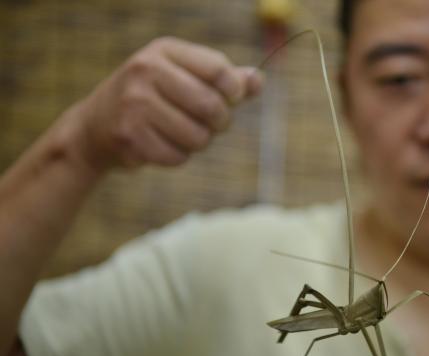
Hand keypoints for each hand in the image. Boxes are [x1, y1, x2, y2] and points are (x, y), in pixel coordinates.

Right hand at [71, 37, 262, 169]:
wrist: (95, 126)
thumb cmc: (153, 98)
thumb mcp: (184, 77)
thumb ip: (224, 79)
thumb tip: (258, 81)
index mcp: (165, 51)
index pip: (219, 70)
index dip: (235, 92)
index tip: (231, 100)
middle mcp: (146, 71)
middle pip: (211, 106)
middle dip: (219, 122)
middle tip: (210, 124)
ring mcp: (135, 104)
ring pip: (198, 136)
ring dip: (199, 142)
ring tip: (182, 133)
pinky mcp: (130, 136)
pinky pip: (178, 156)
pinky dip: (178, 157)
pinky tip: (162, 145)